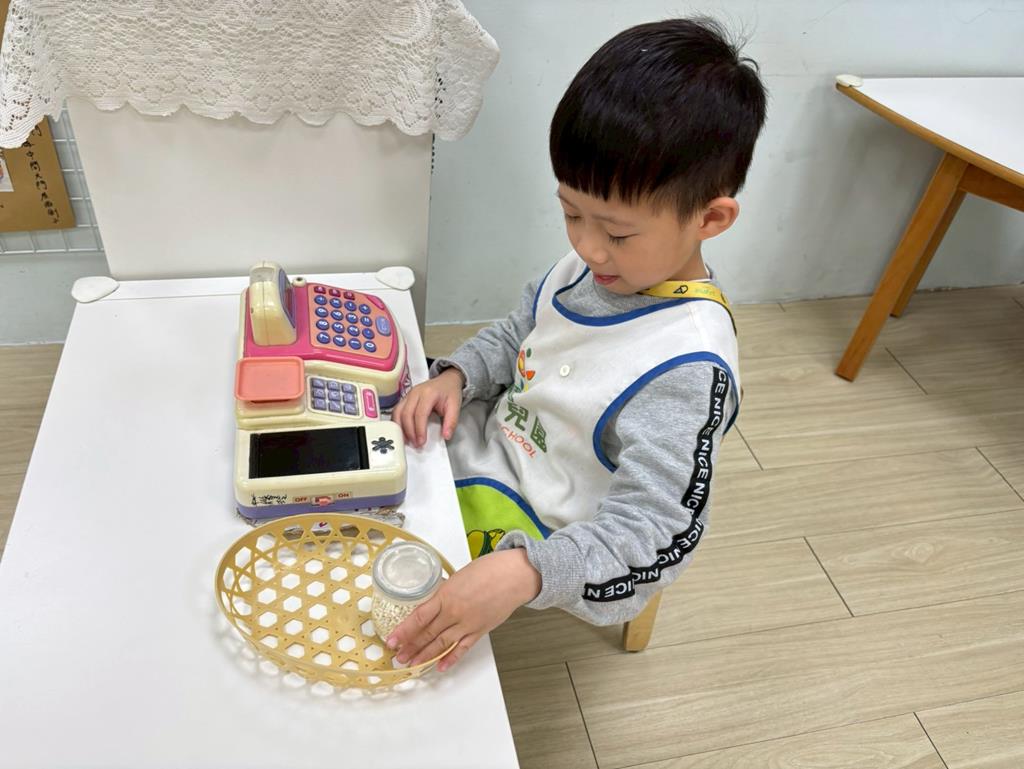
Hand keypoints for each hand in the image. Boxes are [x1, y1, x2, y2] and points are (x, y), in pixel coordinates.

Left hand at [387, 549, 541, 671]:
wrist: (514, 575)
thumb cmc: (489, 569)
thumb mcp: (459, 576)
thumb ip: (445, 591)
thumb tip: (435, 601)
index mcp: (446, 595)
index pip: (419, 617)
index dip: (404, 630)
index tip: (392, 640)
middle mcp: (454, 612)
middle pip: (427, 633)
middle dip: (411, 647)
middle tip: (398, 657)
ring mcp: (467, 624)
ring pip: (441, 644)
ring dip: (425, 655)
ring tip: (412, 664)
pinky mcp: (480, 631)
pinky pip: (462, 648)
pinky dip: (451, 659)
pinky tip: (440, 666)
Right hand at [392, 367, 464, 447]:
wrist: (447, 380)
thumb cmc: (450, 392)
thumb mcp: (456, 406)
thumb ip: (452, 421)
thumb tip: (446, 435)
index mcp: (428, 393)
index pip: (420, 413)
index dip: (419, 429)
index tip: (422, 441)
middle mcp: (415, 393)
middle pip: (406, 414)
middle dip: (409, 432)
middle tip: (416, 444)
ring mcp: (408, 395)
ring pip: (398, 412)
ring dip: (400, 428)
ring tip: (407, 440)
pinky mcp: (405, 399)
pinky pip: (396, 411)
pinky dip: (397, 423)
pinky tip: (402, 432)